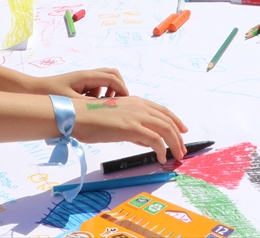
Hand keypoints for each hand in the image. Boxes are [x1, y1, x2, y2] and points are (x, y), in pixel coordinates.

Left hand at [27, 68, 129, 98]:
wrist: (34, 90)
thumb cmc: (51, 94)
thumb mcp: (72, 102)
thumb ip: (90, 104)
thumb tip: (105, 108)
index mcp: (87, 76)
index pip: (112, 78)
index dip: (122, 89)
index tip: (126, 102)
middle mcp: (88, 75)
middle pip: (112, 74)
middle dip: (119, 87)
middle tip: (118, 102)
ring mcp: (84, 79)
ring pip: (105, 80)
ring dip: (109, 91)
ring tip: (103, 105)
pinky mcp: (80, 85)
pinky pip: (96, 87)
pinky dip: (99, 94)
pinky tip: (91, 105)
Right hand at [72, 95, 187, 164]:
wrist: (77, 115)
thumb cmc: (91, 119)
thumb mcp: (117, 120)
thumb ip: (133, 128)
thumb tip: (148, 141)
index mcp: (135, 102)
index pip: (162, 111)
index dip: (175, 121)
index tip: (182, 132)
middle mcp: (139, 106)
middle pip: (167, 120)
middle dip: (178, 136)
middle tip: (182, 149)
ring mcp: (136, 115)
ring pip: (165, 128)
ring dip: (174, 143)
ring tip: (176, 155)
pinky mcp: (131, 127)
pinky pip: (155, 139)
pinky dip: (162, 149)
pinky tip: (162, 158)